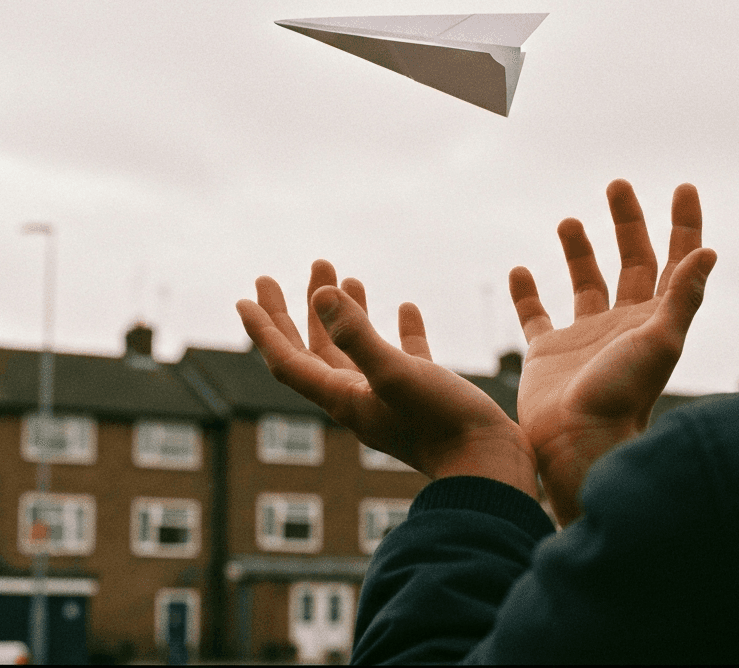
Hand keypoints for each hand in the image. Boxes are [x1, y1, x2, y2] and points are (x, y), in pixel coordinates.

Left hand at [237, 260, 538, 497]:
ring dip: (349, 313)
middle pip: (316, 350)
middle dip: (306, 308)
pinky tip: (406, 307)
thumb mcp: (397, 373)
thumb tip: (321, 294)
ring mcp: (390, 400)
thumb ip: (358, 335)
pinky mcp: (423, 399)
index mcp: (342, 398)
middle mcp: (359, 400)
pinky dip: (399, 330)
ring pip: (357, 351)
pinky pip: (403, 357)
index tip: (247, 293)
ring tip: (348, 276)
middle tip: (306, 267)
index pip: (288, 360)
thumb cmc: (443, 425)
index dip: (264, 327)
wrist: (491, 469)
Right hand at [511, 179, 716, 523]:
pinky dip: (527, 294)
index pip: (677, 261)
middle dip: (628, 222)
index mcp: (657, 319)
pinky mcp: (549, 354)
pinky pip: (536, 315)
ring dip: (580, 251)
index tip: (683, 188)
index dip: (684, 225)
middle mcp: (624, 324)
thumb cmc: (622, 397)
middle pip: (633, 261)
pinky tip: (520, 270)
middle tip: (617, 185)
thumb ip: (683, 297)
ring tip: (570, 221)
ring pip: (586, 283)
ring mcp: (586, 339)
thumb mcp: (659, 342)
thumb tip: (709, 252)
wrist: (576, 445)